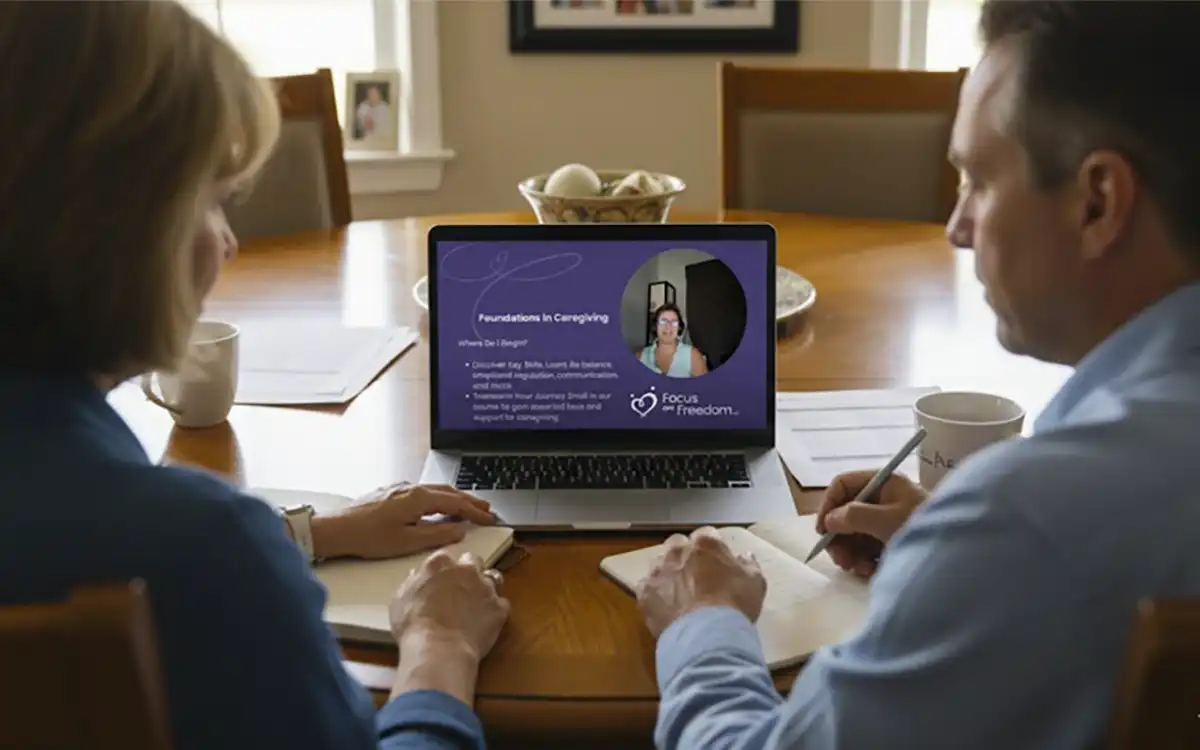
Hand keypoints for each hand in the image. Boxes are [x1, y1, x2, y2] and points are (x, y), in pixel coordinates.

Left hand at [311, 483, 494, 560]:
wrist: (335, 529)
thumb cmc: (367, 537)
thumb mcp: (407, 542)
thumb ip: (436, 535)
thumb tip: (458, 531)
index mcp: (418, 498)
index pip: (456, 503)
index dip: (475, 511)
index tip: (489, 518)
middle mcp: (411, 488)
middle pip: (448, 492)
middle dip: (469, 500)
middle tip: (486, 508)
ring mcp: (400, 488)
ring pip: (435, 490)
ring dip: (454, 498)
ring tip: (467, 506)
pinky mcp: (391, 493)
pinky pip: (423, 492)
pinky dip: (438, 498)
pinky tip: (437, 506)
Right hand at [387, 551, 510, 703]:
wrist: (439, 649)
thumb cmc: (413, 625)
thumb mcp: (400, 600)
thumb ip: (412, 583)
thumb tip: (417, 575)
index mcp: (439, 563)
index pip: (445, 558)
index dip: (443, 570)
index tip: (440, 582)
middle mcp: (466, 569)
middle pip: (472, 561)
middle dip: (468, 571)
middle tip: (461, 588)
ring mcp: (486, 587)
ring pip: (492, 578)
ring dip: (485, 587)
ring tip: (478, 604)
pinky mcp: (500, 607)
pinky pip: (502, 604)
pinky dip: (495, 611)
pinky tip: (487, 622)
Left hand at [635, 527, 766, 638]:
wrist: (707, 635)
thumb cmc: (735, 604)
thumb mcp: (755, 582)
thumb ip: (748, 565)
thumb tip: (745, 557)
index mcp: (705, 543)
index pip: (706, 534)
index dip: (711, 548)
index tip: (716, 561)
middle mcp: (677, 551)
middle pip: (678, 545)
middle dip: (685, 555)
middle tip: (696, 575)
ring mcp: (658, 571)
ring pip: (659, 565)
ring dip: (668, 574)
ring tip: (679, 594)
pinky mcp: (644, 592)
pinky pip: (647, 588)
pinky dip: (655, 595)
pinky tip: (666, 608)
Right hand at [815, 470, 928, 579]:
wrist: (959, 557)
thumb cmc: (921, 528)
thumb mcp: (884, 520)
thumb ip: (852, 517)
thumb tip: (830, 520)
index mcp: (885, 483)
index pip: (844, 484)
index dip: (828, 504)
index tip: (821, 529)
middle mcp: (885, 499)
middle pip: (847, 512)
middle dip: (839, 536)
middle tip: (838, 559)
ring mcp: (890, 521)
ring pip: (856, 534)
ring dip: (850, 552)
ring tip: (855, 568)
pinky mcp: (894, 542)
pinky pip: (869, 548)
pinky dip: (864, 560)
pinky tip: (870, 571)